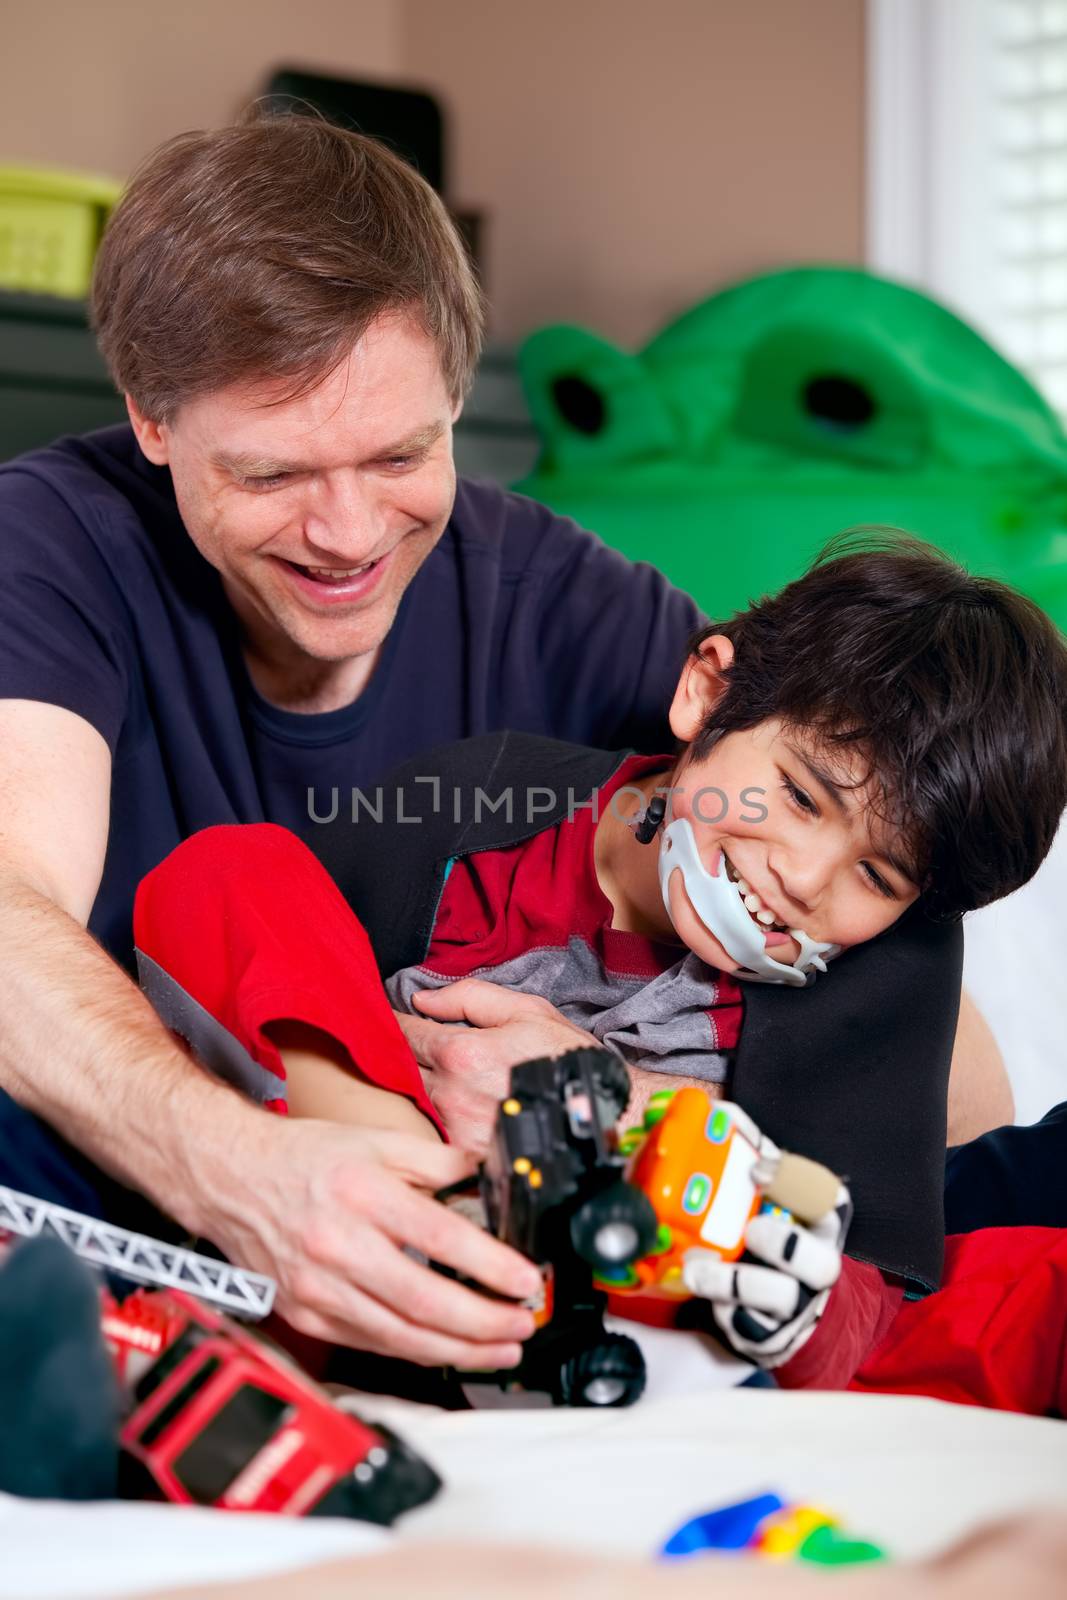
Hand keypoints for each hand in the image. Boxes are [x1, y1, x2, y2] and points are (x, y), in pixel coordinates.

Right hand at [201, 1107, 541, 1369]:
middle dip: (483, 1323)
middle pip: (423, 1300)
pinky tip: (447, 1349)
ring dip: (458, 1349)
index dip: (491, 1266)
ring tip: (500, 1348)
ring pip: (399, 1335)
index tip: (526, 1280)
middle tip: (523, 1325)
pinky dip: (414, 1351)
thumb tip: (489, 1175)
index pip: (441, 1238)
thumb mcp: (376, 1140)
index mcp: (362, 1194)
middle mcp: (339, 1244)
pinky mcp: (307, 1314)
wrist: (232, 1178)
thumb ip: (437, 1160)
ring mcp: (319, 1287)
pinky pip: (370, 1343)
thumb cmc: (304, 1159)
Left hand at [395, 979, 600, 1153]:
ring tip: (429, 1074)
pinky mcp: (464, 1156)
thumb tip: (421, 999)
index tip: (395, 1019)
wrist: (598, 1115)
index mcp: (461, 1052)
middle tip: (405, 1045)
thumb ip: (469, 997)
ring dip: (412, 1084)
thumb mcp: (527, 1011)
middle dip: (399, 1053)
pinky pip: (431, 1130)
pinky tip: (445, 1106)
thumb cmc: (566, 1059)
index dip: (396, 1022)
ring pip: (412, 1100)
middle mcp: (451, 1094)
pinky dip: (429, 1115)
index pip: (405, 1032)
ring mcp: (455, 1130)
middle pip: (400, 1067)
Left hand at [679, 1104, 852, 1367]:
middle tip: (750, 1227)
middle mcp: (816, 1267)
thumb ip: (748, 1163)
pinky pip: (749, 1326)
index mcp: (818, 1225)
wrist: (778, 1312)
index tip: (759, 1166)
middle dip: (784, 1243)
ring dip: (736, 1281)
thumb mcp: (763, 1199)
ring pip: (780, 1297)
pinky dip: (723, 1309)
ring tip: (696, 1268)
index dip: (797, 1181)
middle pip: (821, 1261)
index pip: (829, 1200)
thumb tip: (713, 1114)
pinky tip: (700, 1293)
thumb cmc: (764, 1240)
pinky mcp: (769, 1336)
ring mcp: (795, 1306)